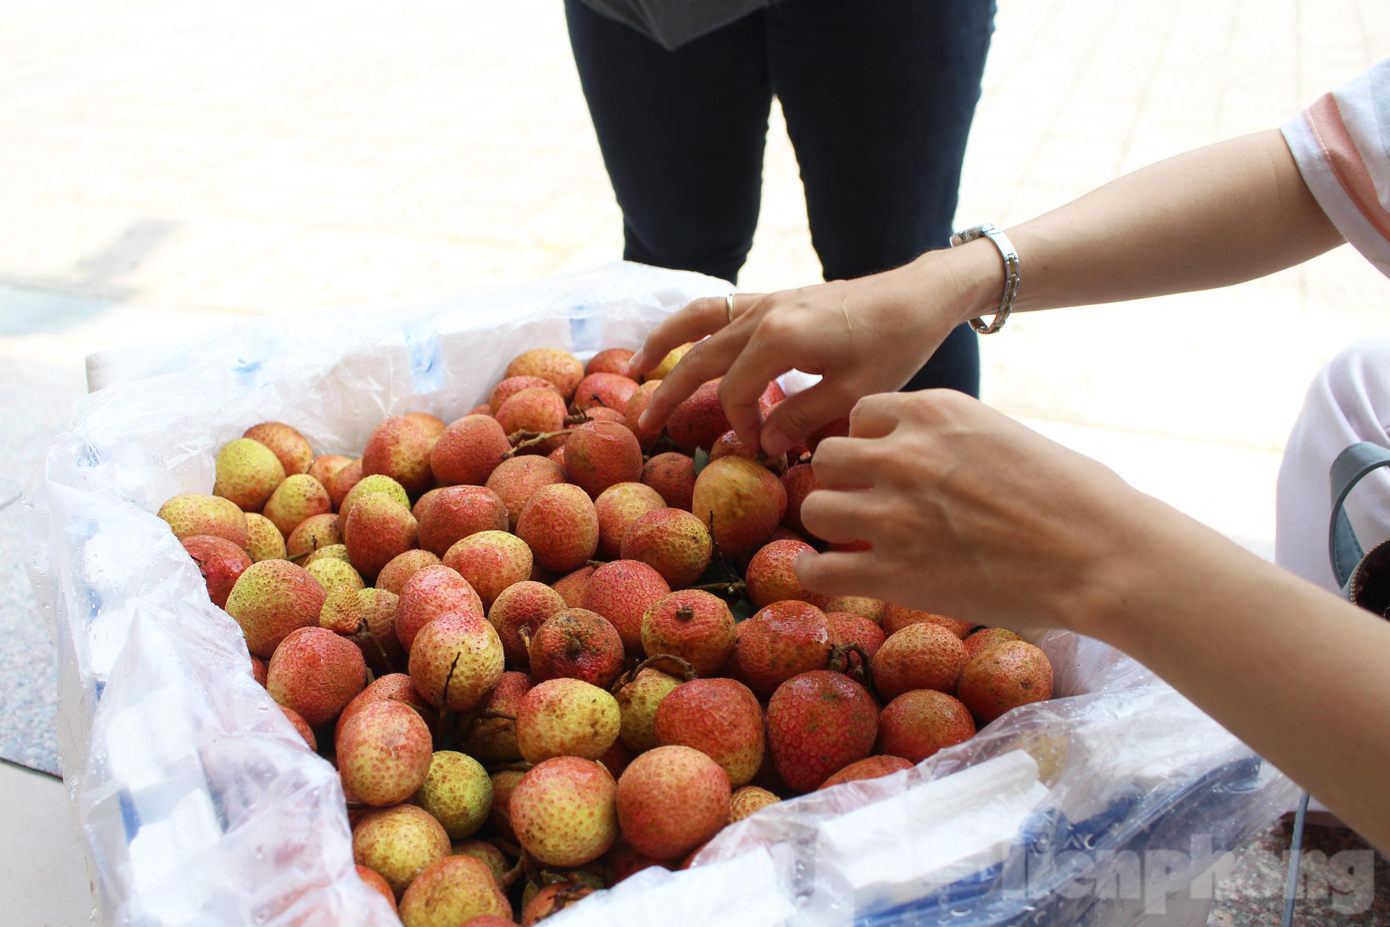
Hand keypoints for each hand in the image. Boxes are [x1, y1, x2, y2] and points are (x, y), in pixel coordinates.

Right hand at [628, 243, 1002, 456]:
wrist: (917, 295)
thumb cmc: (893, 346)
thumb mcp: (852, 393)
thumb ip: (800, 419)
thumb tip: (761, 442)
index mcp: (778, 340)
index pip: (735, 392)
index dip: (740, 425)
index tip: (757, 447)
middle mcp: (762, 315)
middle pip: (701, 358)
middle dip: (670, 393)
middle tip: (644, 425)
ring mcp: (766, 301)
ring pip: (700, 322)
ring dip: (665, 344)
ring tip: (635, 367)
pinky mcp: (776, 297)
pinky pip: (720, 308)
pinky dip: (693, 325)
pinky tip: (684, 341)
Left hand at [795, 390, 1157, 632]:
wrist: (1099, 552)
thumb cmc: (1074, 496)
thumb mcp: (1003, 435)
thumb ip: (949, 440)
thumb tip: (926, 460)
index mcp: (933, 411)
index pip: (861, 415)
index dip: (869, 443)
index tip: (884, 467)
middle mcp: (902, 454)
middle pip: (829, 458)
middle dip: (844, 481)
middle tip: (866, 504)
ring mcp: (892, 513)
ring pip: (816, 509)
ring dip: (833, 526)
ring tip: (855, 540)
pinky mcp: (893, 571)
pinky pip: (819, 569)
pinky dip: (821, 573)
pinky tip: (838, 574)